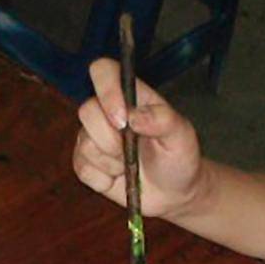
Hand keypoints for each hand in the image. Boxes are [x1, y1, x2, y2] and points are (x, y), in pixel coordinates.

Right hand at [74, 59, 207, 219]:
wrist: (172, 192)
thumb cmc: (177, 157)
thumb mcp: (182, 136)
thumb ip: (163, 120)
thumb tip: (134, 116)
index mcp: (130, 96)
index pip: (103, 71)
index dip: (106, 89)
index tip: (122, 119)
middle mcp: (106, 111)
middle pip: (86, 110)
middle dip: (109, 138)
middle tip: (131, 150)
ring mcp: (93, 136)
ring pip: (84, 143)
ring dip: (110, 162)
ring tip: (130, 165)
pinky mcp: (85, 162)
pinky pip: (82, 168)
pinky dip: (103, 179)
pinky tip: (119, 178)